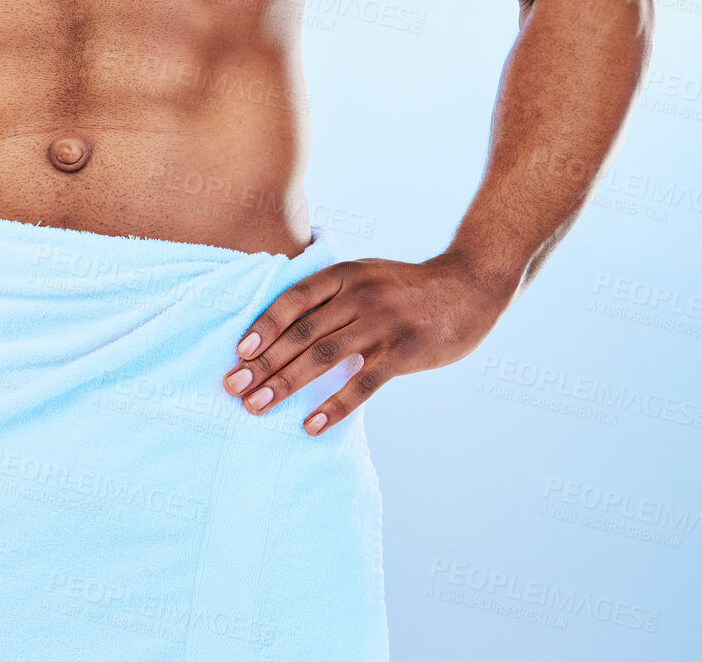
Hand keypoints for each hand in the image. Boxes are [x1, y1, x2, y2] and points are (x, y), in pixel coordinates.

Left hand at [222, 252, 508, 434]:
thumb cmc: (405, 288)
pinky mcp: (405, 351)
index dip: (263, 326)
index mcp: (343, 275)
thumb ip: (330, 297)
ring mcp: (382, 323)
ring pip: (324, 358)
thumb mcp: (364, 276)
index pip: (292, 300)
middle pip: (302, 333)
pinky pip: (362, 384)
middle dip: (264, 363)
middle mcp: (358, 295)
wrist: (468, 287)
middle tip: (234, 388)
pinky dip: (333, 407)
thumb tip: (282, 330)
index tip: (238, 353)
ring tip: (258, 407)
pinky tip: (310, 426)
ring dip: (286, 385)